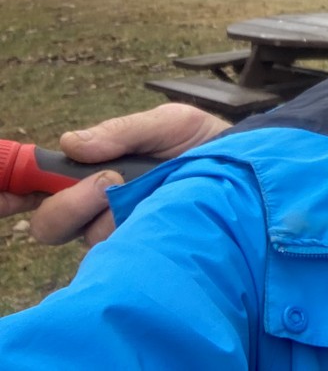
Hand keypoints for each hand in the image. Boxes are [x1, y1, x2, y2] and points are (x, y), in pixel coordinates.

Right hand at [5, 103, 230, 246]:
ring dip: (107, 215)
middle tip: (110, 180)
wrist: (253, 167)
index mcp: (95, 175)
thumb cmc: (206, 143)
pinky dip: (135, 233)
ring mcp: (124, 234)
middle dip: (69, 203)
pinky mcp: (149, 251)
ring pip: (86, 239)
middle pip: (51, 225)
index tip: (7, 192)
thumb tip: (71, 143)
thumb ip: (121, 131)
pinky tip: (160, 214)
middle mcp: (101, 210)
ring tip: (144, 193)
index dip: (14, 189)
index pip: (42, 188)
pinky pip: (124, 254)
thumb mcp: (168, 123)